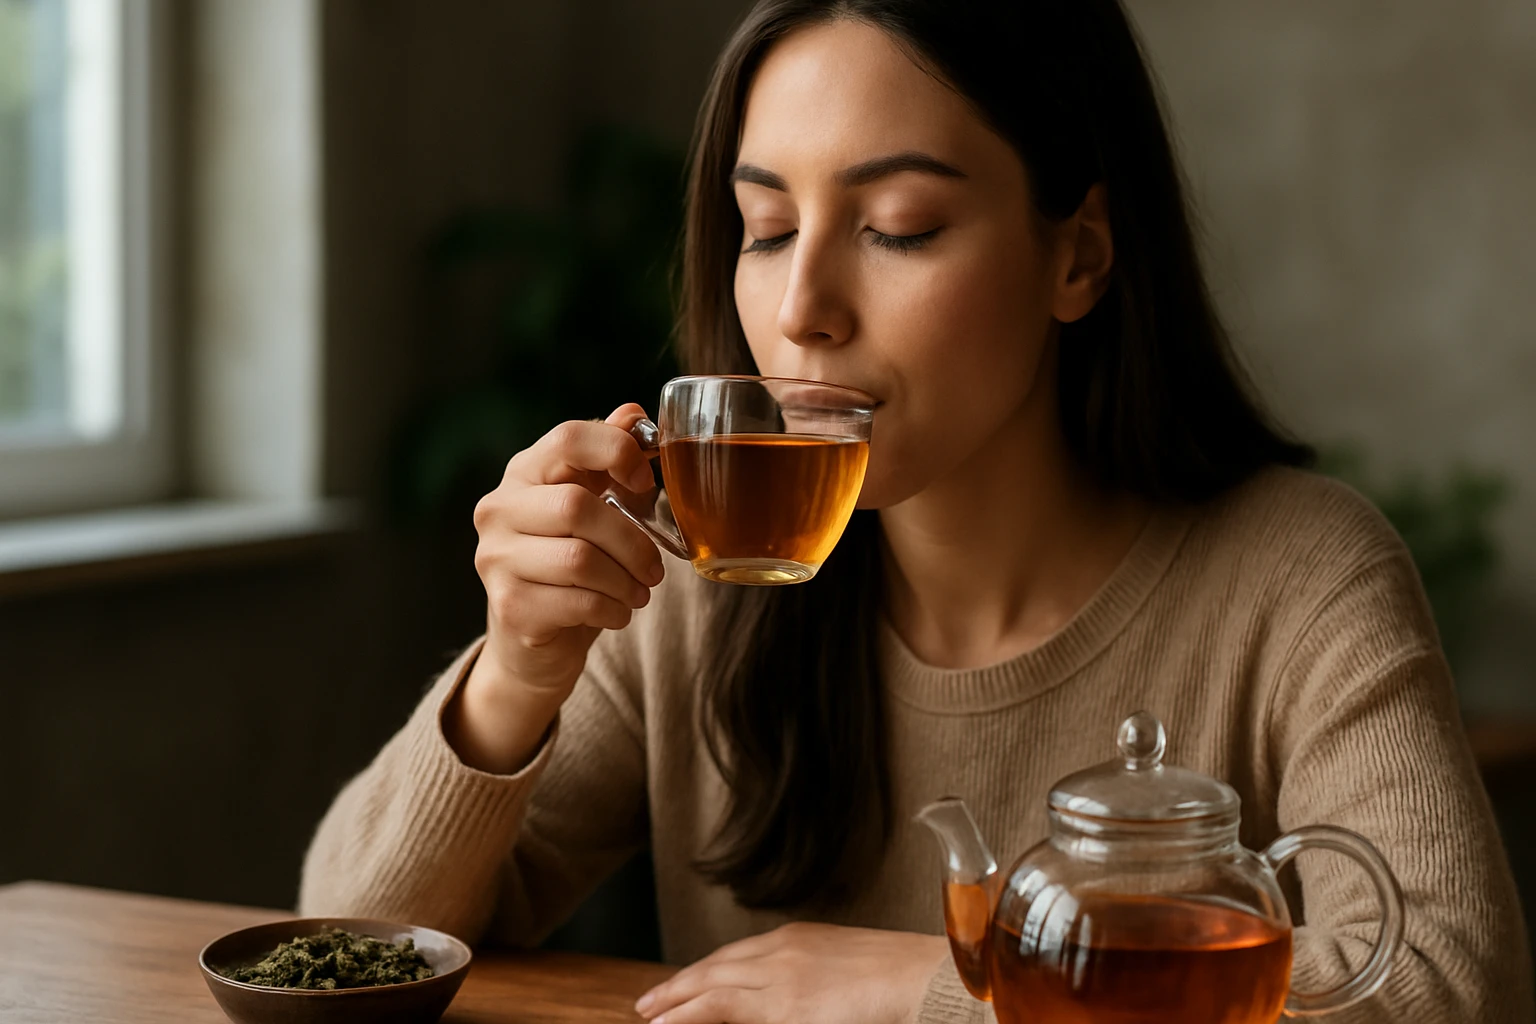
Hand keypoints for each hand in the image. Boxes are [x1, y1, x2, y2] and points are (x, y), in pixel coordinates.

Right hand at [445, 404, 662, 774]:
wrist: (531, 639)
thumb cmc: (569, 561)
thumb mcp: (591, 504)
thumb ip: (608, 460)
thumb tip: (633, 413)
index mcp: (523, 473)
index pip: (568, 439)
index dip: (616, 451)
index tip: (646, 481)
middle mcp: (498, 509)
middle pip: (577, 507)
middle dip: (632, 540)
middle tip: (655, 568)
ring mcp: (496, 558)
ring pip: (579, 560)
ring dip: (625, 581)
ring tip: (638, 592)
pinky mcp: (508, 606)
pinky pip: (577, 602)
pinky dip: (612, 610)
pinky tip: (616, 612)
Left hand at [635, 923, 949, 1023]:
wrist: (930, 981)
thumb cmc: (907, 983)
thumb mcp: (853, 974)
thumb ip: (819, 984)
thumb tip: (807, 999)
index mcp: (802, 939)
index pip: (740, 955)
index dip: (709, 970)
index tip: (689, 981)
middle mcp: (783, 952)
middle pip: (719, 966)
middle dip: (682, 984)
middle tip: (651, 1000)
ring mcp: (781, 978)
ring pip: (713, 986)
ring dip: (676, 999)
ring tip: (647, 1012)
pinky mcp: (783, 1008)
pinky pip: (722, 1008)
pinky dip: (688, 1014)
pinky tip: (665, 1022)